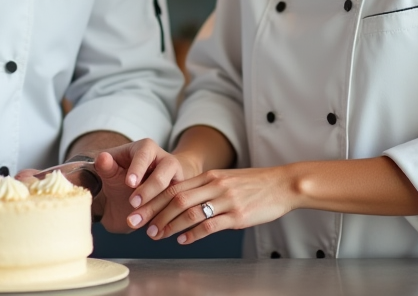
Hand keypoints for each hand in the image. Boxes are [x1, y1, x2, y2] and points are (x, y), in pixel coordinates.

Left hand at [89, 139, 186, 233]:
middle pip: (164, 172)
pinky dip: (166, 218)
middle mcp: (165, 160)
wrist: (129, 196)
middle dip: (148, 189)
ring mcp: (176, 178)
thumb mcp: (111, 172)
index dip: (138, 168)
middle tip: (132, 203)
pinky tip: (153, 229)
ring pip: (174, 190)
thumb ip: (106, 166)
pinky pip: (179, 205)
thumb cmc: (119, 178)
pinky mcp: (181, 194)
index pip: (145, 154)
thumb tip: (102, 158)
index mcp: (147, 148)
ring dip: (156, 207)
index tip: (129, 183)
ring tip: (138, 221)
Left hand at [135, 166, 298, 244]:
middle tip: (136, 223)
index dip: (151, 196)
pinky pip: (210, 225)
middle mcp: (214, 186)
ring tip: (155, 235)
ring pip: (189, 212)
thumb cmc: (254, 184)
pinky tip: (183, 241)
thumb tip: (183, 203)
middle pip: (175, 198)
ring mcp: (226, 200)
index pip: (173, 186)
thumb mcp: (226, 180)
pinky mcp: (238, 216)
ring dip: (169, 225)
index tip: (135, 206)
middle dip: (152, 212)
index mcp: (209, 176)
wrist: (282, 184)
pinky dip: (193, 234)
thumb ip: (205, 188)